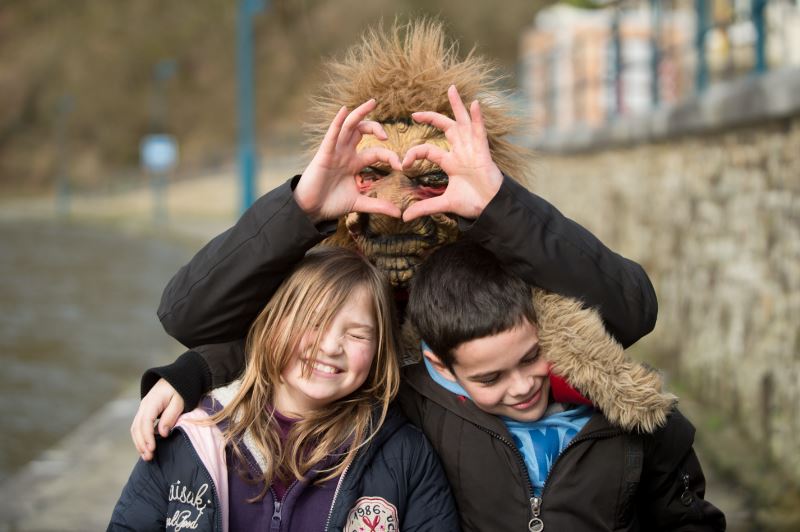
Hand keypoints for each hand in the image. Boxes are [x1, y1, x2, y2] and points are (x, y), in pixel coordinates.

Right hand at [130, 378, 183, 460]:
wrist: (178, 376)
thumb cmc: (181, 388)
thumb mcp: (179, 401)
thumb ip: (170, 416)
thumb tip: (162, 434)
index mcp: (152, 402)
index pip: (145, 422)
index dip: (147, 437)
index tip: (152, 449)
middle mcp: (144, 405)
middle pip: (137, 427)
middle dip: (141, 443)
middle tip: (149, 457)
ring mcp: (143, 408)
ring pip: (135, 427)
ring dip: (139, 442)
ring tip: (146, 455)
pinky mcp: (146, 411)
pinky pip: (139, 426)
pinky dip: (141, 437)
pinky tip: (147, 446)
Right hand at [295, 99, 402, 222]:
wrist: (311, 210)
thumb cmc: (331, 203)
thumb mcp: (359, 203)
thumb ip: (378, 205)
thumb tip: (399, 214)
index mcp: (355, 163)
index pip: (376, 152)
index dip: (390, 156)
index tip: (401, 166)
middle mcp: (346, 153)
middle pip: (362, 130)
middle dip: (376, 128)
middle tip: (386, 137)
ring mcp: (335, 151)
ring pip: (349, 126)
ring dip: (360, 113)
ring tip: (372, 103)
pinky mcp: (324, 154)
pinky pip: (332, 134)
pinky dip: (338, 121)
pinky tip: (344, 110)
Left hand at [401, 85, 503, 220]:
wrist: (490, 208)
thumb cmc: (472, 203)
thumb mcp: (444, 203)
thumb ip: (424, 207)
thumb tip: (404, 217)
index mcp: (451, 162)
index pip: (428, 149)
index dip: (413, 153)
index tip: (403, 164)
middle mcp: (461, 151)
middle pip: (446, 128)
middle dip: (432, 118)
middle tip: (415, 113)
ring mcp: (472, 149)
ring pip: (463, 122)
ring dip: (457, 106)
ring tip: (451, 89)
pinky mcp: (483, 152)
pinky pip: (480, 131)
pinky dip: (478, 118)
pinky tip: (475, 104)